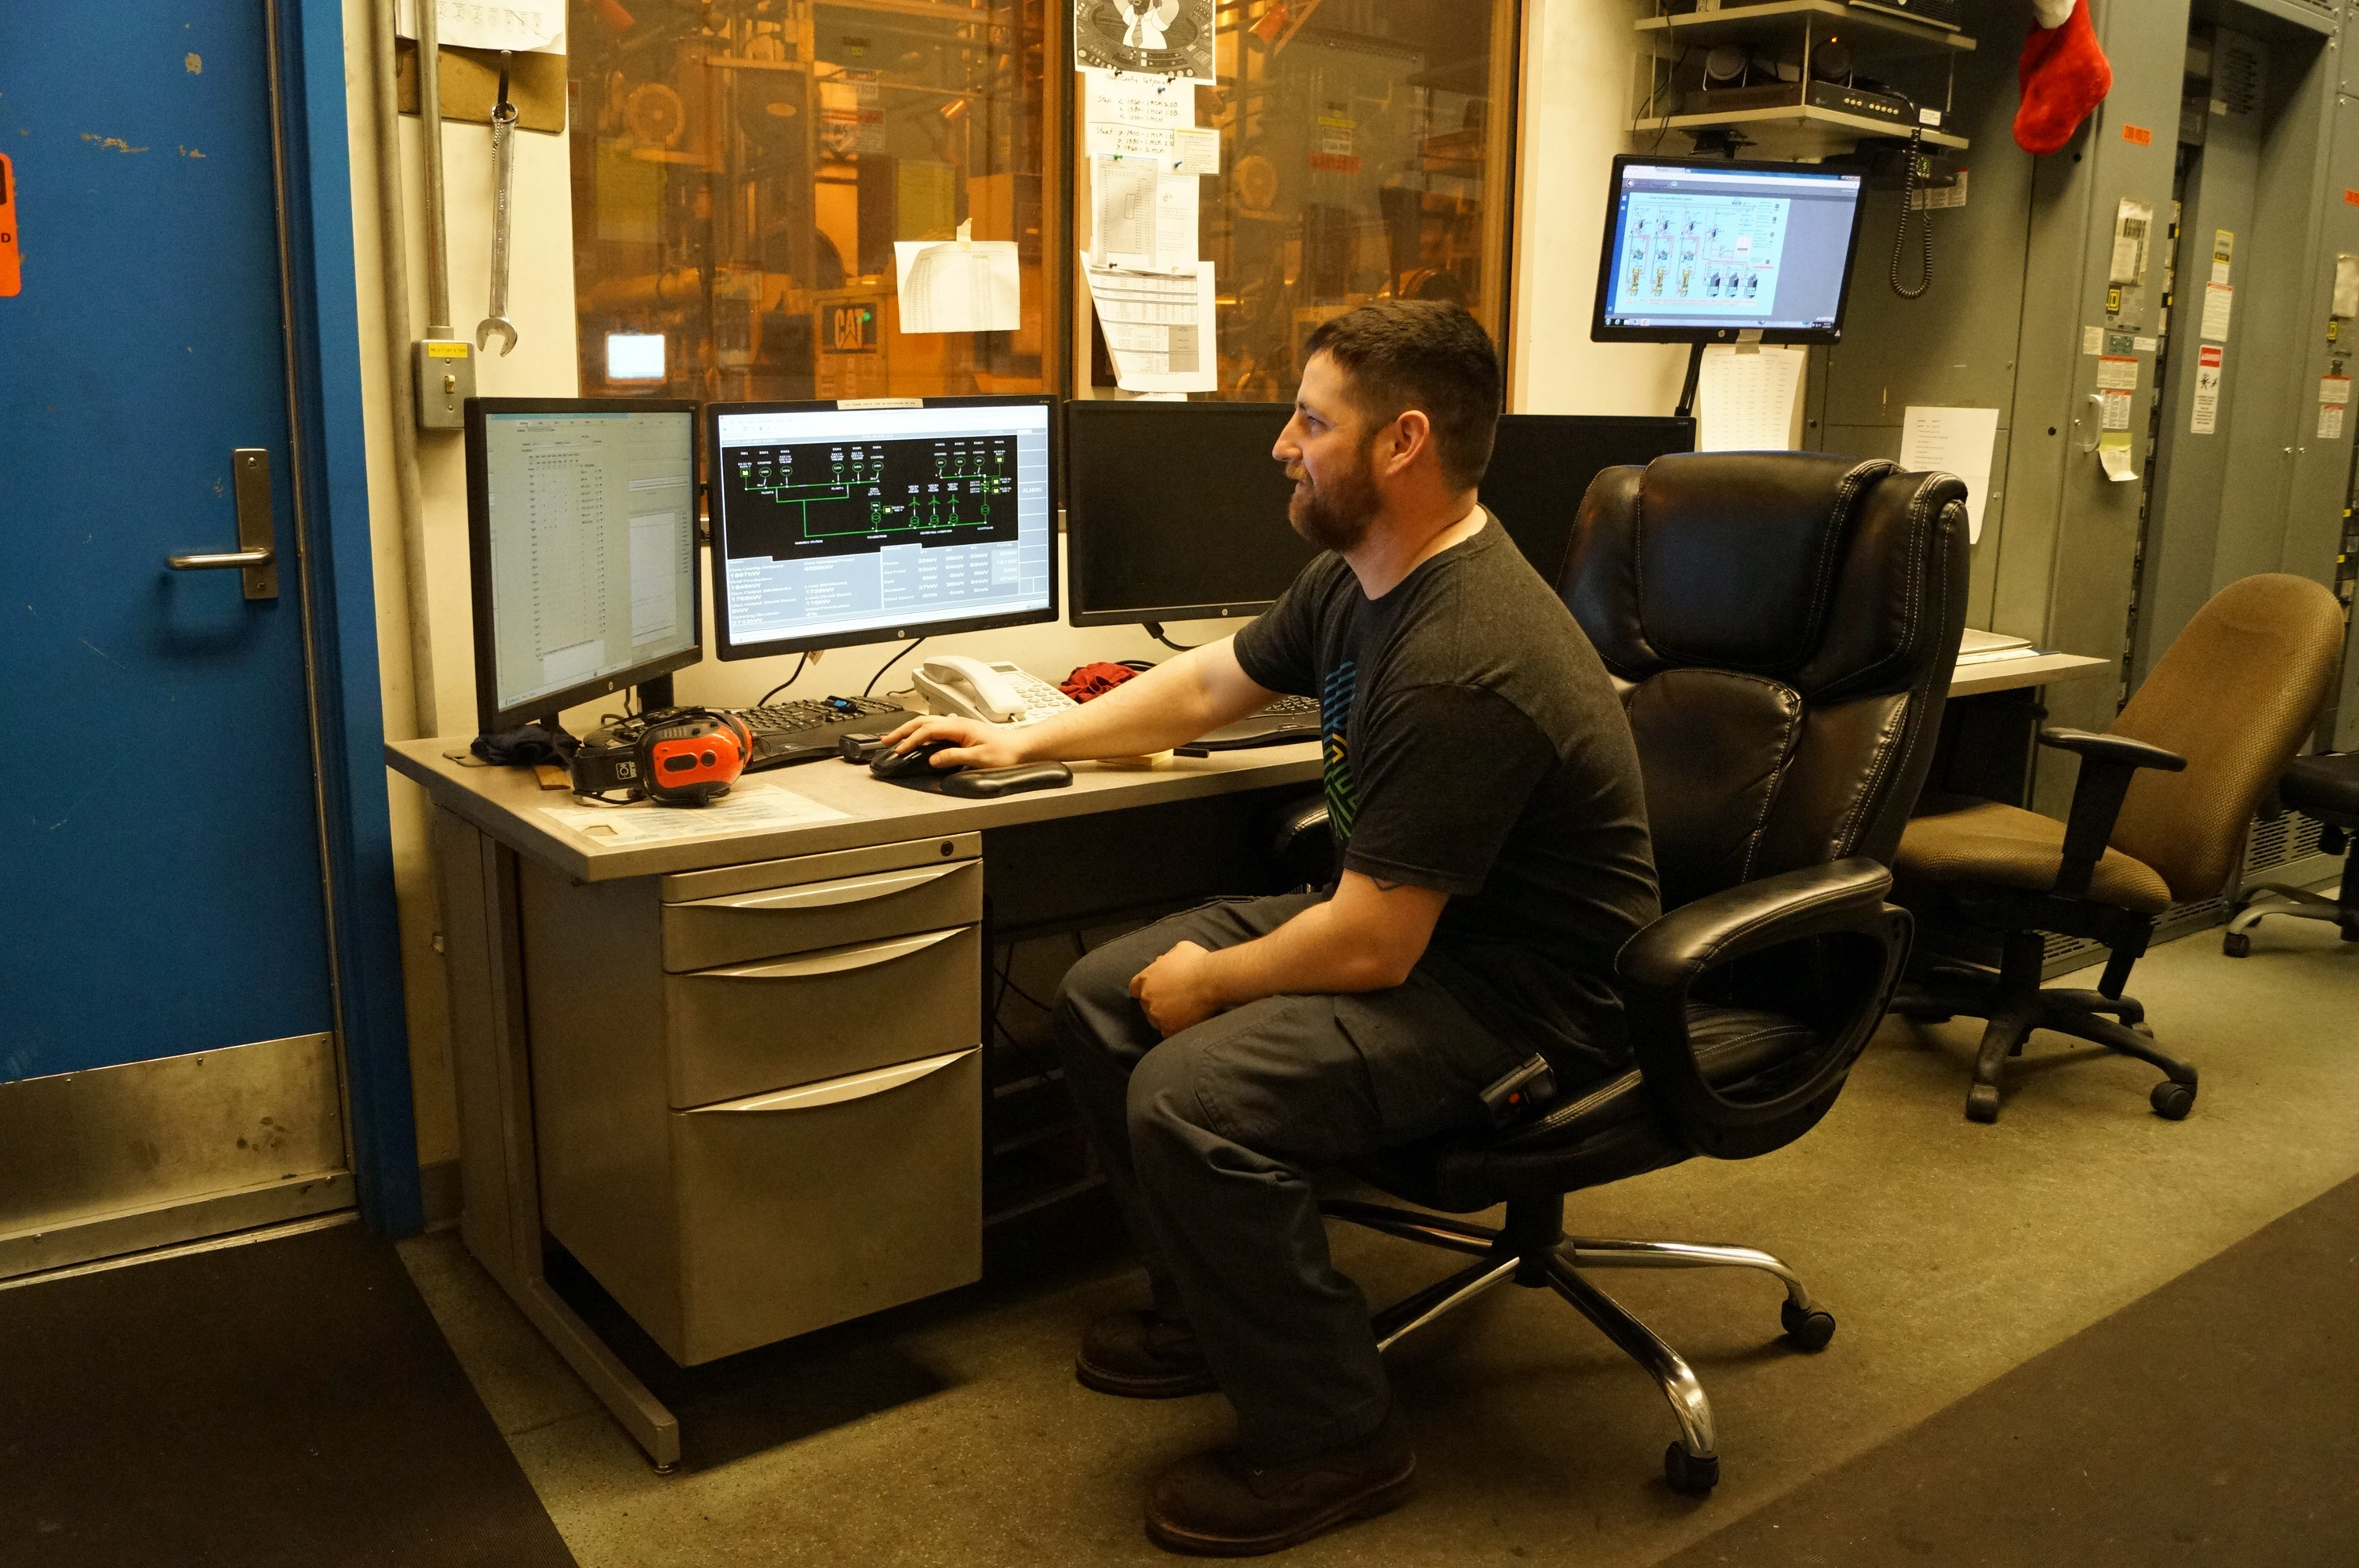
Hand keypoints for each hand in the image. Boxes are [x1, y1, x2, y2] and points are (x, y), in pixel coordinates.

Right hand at [879, 714, 1025, 770]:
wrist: (1021, 748)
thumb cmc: (1006, 753)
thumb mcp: (980, 759)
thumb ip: (954, 757)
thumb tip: (933, 759)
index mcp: (959, 727)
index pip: (927, 731)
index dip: (910, 740)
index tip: (899, 750)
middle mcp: (957, 724)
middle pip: (922, 723)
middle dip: (902, 731)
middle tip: (885, 741)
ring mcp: (958, 727)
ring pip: (927, 725)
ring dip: (909, 731)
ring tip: (894, 739)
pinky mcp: (960, 733)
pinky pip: (934, 730)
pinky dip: (920, 734)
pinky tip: (916, 740)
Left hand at [1129, 940, 1226, 1037]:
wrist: (1212, 981)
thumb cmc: (1197, 962)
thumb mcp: (1180, 949)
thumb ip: (1167, 957)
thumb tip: (1162, 961)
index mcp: (1146, 979)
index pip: (1135, 988)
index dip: (1144, 989)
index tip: (1155, 991)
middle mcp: (1148, 999)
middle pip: (1147, 1005)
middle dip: (1157, 1002)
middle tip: (1175, 1000)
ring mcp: (1157, 1016)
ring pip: (1156, 1020)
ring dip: (1166, 1017)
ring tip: (1183, 1011)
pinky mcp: (1169, 1029)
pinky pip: (1168, 1032)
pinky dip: (1175, 1029)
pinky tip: (1186, 1022)